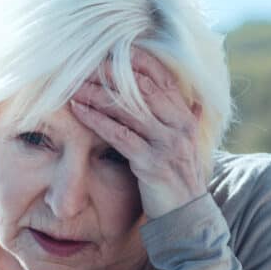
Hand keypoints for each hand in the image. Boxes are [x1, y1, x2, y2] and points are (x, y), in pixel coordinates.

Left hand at [68, 47, 206, 219]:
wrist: (186, 217)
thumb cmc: (180, 180)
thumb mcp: (188, 147)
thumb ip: (189, 122)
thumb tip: (196, 102)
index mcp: (186, 117)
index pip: (162, 78)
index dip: (137, 62)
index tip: (111, 51)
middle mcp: (179, 125)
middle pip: (142, 88)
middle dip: (112, 74)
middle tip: (84, 64)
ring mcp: (166, 143)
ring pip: (128, 109)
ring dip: (98, 94)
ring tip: (74, 85)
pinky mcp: (151, 163)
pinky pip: (120, 135)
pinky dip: (97, 120)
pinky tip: (79, 111)